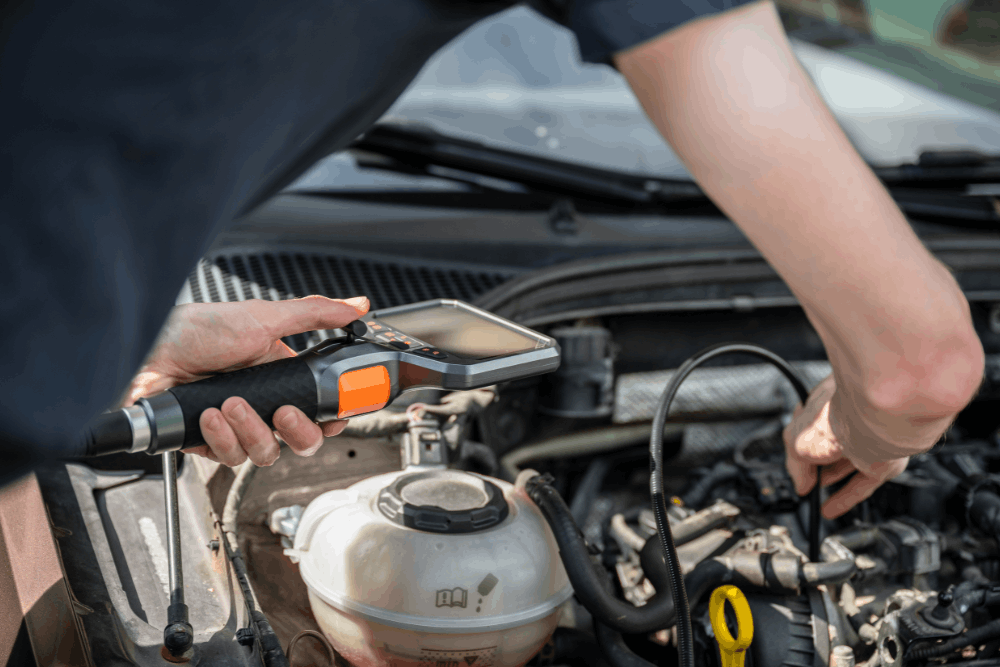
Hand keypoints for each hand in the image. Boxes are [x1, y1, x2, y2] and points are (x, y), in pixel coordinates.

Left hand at [122, 295, 369, 466]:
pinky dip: (223, 437)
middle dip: (298, 431)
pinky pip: (230, 457)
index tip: (335, 416)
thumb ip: (314, 313)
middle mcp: (261, 403)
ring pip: (266, 453)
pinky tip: (212, 414)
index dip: (331, 418)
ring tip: (232, 403)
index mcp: (279, 375)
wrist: (144, 352)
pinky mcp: (208, 443)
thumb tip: (357, 306)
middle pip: (300, 440)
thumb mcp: (262, 317)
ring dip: (253, 430)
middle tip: (284, 411)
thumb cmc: (194, 330)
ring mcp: (235, 427)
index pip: (318, 408)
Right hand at [783, 374, 907, 518]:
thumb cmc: (833, 417)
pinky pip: (862, 484)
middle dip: (818, 463)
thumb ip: (795, 465)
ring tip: (817, 496)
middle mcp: (847, 420)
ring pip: (847, 465)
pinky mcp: (881, 462)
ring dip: (832, 481)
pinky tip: (833, 508)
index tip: (795, 462)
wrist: (871, 422)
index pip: (810, 427)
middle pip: (829, 446)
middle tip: (806, 479)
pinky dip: (846, 497)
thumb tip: (801, 484)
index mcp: (825, 405)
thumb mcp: (795, 442)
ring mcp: (865, 442)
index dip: (801, 444)